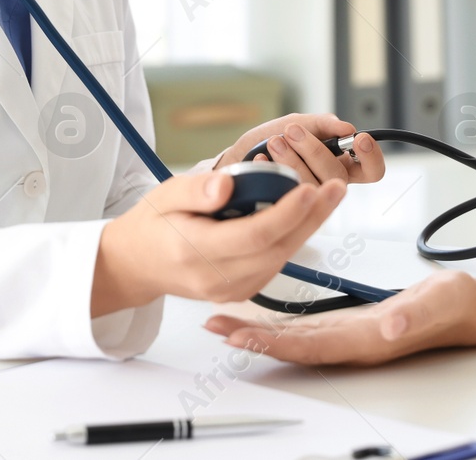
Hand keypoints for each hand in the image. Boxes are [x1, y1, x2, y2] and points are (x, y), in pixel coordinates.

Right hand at [93, 170, 345, 315]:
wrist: (137, 264)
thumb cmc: (153, 223)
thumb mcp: (165, 195)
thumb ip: (197, 191)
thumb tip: (228, 184)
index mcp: (195, 253)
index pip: (253, 236)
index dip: (286, 214)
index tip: (310, 189)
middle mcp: (216, 279)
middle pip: (276, 249)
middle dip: (311, 218)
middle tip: (338, 187)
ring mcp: (229, 290)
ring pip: (280, 258)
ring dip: (308, 227)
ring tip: (330, 195)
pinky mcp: (239, 291)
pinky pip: (274, 263)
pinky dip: (292, 238)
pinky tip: (307, 214)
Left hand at [204, 270, 475, 366]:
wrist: (471, 309)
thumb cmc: (456, 306)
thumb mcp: (441, 302)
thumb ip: (416, 314)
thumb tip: (389, 325)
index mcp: (366, 341)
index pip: (309, 346)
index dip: (272, 343)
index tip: (239, 336)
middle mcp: (352, 343)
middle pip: (291, 346)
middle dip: (251, 338)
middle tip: (212, 326)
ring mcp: (351, 336)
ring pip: (295, 338)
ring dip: (259, 332)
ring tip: (224, 323)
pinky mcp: (353, 325)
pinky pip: (308, 328)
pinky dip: (280, 323)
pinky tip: (262, 317)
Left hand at [216, 113, 384, 185]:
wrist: (237, 158)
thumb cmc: (271, 141)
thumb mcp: (297, 123)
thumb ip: (321, 124)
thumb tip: (346, 127)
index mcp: (340, 166)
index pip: (371, 170)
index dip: (372, 157)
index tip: (359, 139)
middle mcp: (328, 186)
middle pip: (337, 177)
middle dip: (315, 150)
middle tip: (293, 131)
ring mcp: (307, 201)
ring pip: (311, 186)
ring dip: (292, 159)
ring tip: (274, 142)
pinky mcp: (284, 211)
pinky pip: (284, 196)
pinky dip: (272, 170)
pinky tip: (262, 159)